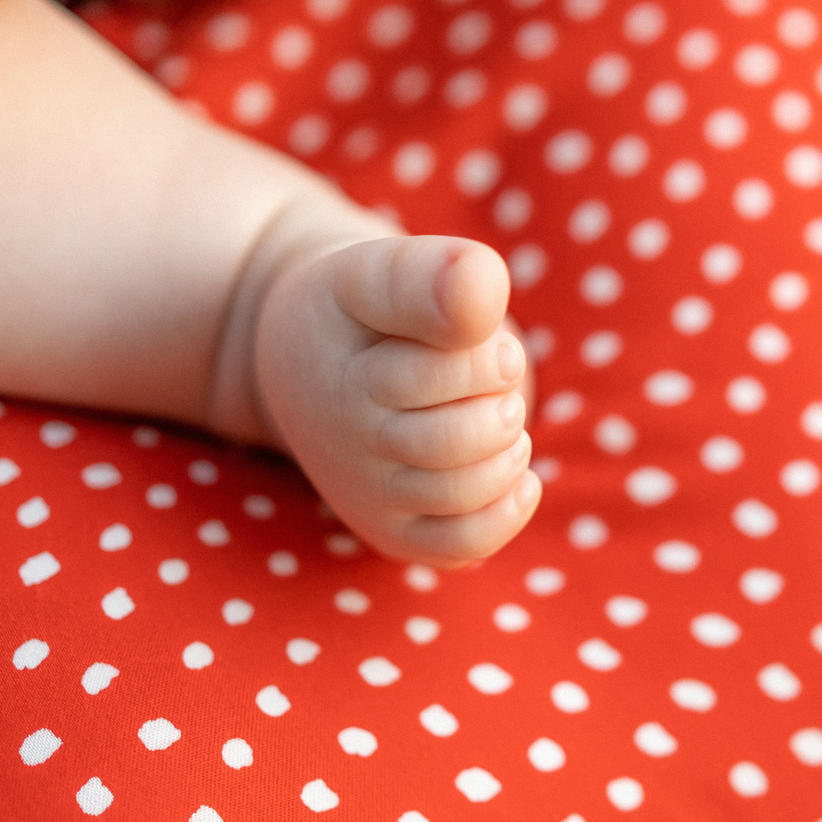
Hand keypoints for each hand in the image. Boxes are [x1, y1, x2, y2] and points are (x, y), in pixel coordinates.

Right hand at [254, 235, 542, 567]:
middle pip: (457, 441)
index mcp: (347, 379)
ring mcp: (369, 496)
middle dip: (498, 401)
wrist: (302, 360)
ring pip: (465, 493)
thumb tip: (484, 293)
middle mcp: (350, 448)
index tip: (483, 336)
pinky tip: (518, 475)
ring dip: (506, 449)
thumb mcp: (373, 273)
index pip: (441, 376)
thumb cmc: (353, 312)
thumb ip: (425, 276)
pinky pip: (460, 548)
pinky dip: (505, 513)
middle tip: (497, 373)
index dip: (485, 355)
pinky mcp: (392, 532)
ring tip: (498, 415)